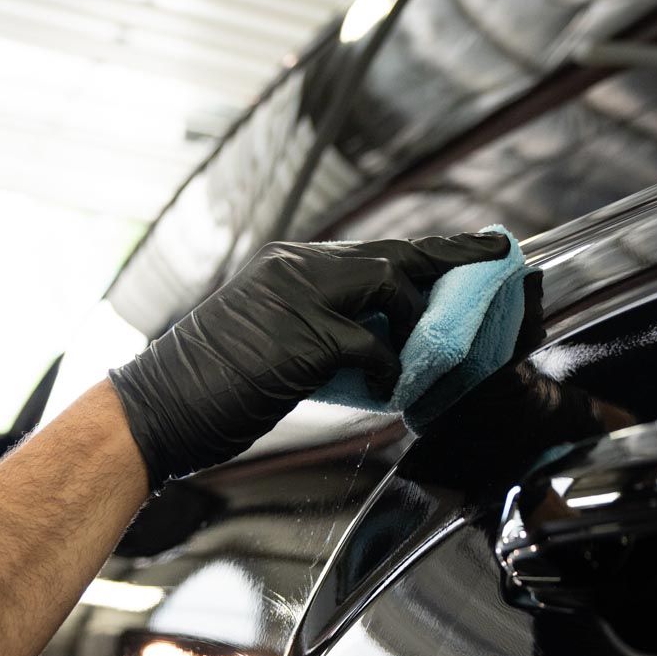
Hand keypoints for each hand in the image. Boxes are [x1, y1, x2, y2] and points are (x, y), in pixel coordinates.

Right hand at [110, 232, 508, 486]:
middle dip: (452, 258)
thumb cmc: (215, 386)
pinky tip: (386, 389)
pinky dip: (389, 369)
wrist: (157, 409)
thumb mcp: (277, 339)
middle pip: (396, 252)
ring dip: (416, 324)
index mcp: (292, 265)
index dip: (434, 251)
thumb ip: (329, 327)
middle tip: (498, 259)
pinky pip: (370, 344)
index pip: (379, 249)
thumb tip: (390, 344)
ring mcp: (297, 298)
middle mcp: (297, 268)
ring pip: (389, 283)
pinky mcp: (299, 338)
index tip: (479, 247)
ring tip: (417, 360)